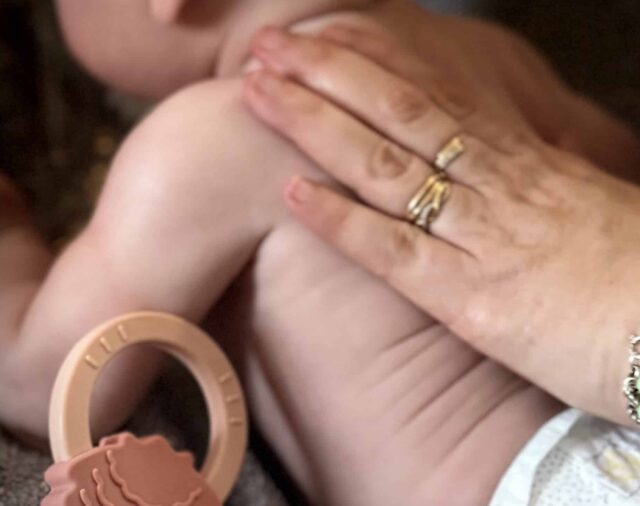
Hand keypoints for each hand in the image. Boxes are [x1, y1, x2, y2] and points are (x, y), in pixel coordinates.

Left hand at [243, 27, 639, 425]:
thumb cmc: (637, 274)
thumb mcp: (585, 208)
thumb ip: (533, 186)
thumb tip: (501, 169)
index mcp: (523, 163)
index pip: (436, 95)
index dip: (376, 61)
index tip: (331, 35)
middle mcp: (493, 185)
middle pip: (395, 112)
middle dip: (327, 73)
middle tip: (271, 45)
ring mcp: (478, 237)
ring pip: (383, 164)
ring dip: (314, 124)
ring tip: (260, 92)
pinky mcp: (470, 298)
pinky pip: (392, 250)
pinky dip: (340, 220)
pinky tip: (292, 191)